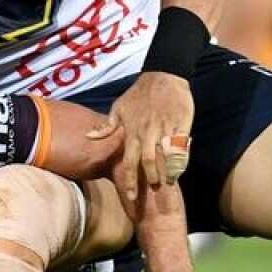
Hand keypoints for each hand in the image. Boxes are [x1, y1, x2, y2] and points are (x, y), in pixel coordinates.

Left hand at [89, 71, 192, 201]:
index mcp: (132, 132)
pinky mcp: (180, 123)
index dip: (129, 180)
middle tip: (153, 191)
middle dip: (150, 178)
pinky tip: (181, 167)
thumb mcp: (118, 107)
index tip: (130, 196)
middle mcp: (148, 132)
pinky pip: (182, 144)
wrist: (163, 75)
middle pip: (148, 161)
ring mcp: (165, 128)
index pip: (129, 161)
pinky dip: (181, 157)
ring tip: (168, 183)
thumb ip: (107, 127)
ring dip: (167, 171)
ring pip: (165, 155)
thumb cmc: (139, 93)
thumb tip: (89, 137)